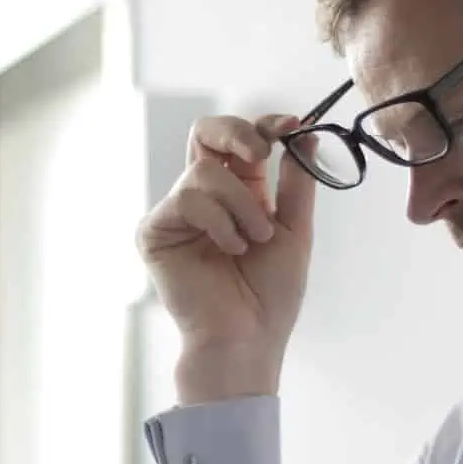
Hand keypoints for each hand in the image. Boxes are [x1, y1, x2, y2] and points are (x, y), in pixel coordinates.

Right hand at [136, 113, 318, 402]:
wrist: (247, 336)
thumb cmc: (269, 295)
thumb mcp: (294, 229)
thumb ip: (297, 181)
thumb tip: (306, 134)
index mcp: (239, 192)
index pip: (242, 140)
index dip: (264, 126)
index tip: (291, 127)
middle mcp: (205, 196)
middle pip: (205, 132)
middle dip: (237, 133)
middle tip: (261, 153)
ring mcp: (178, 213)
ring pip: (204, 171)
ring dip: (241, 204)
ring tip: (253, 240)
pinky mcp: (156, 231)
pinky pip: (186, 199)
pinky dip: (217, 222)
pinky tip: (230, 249)